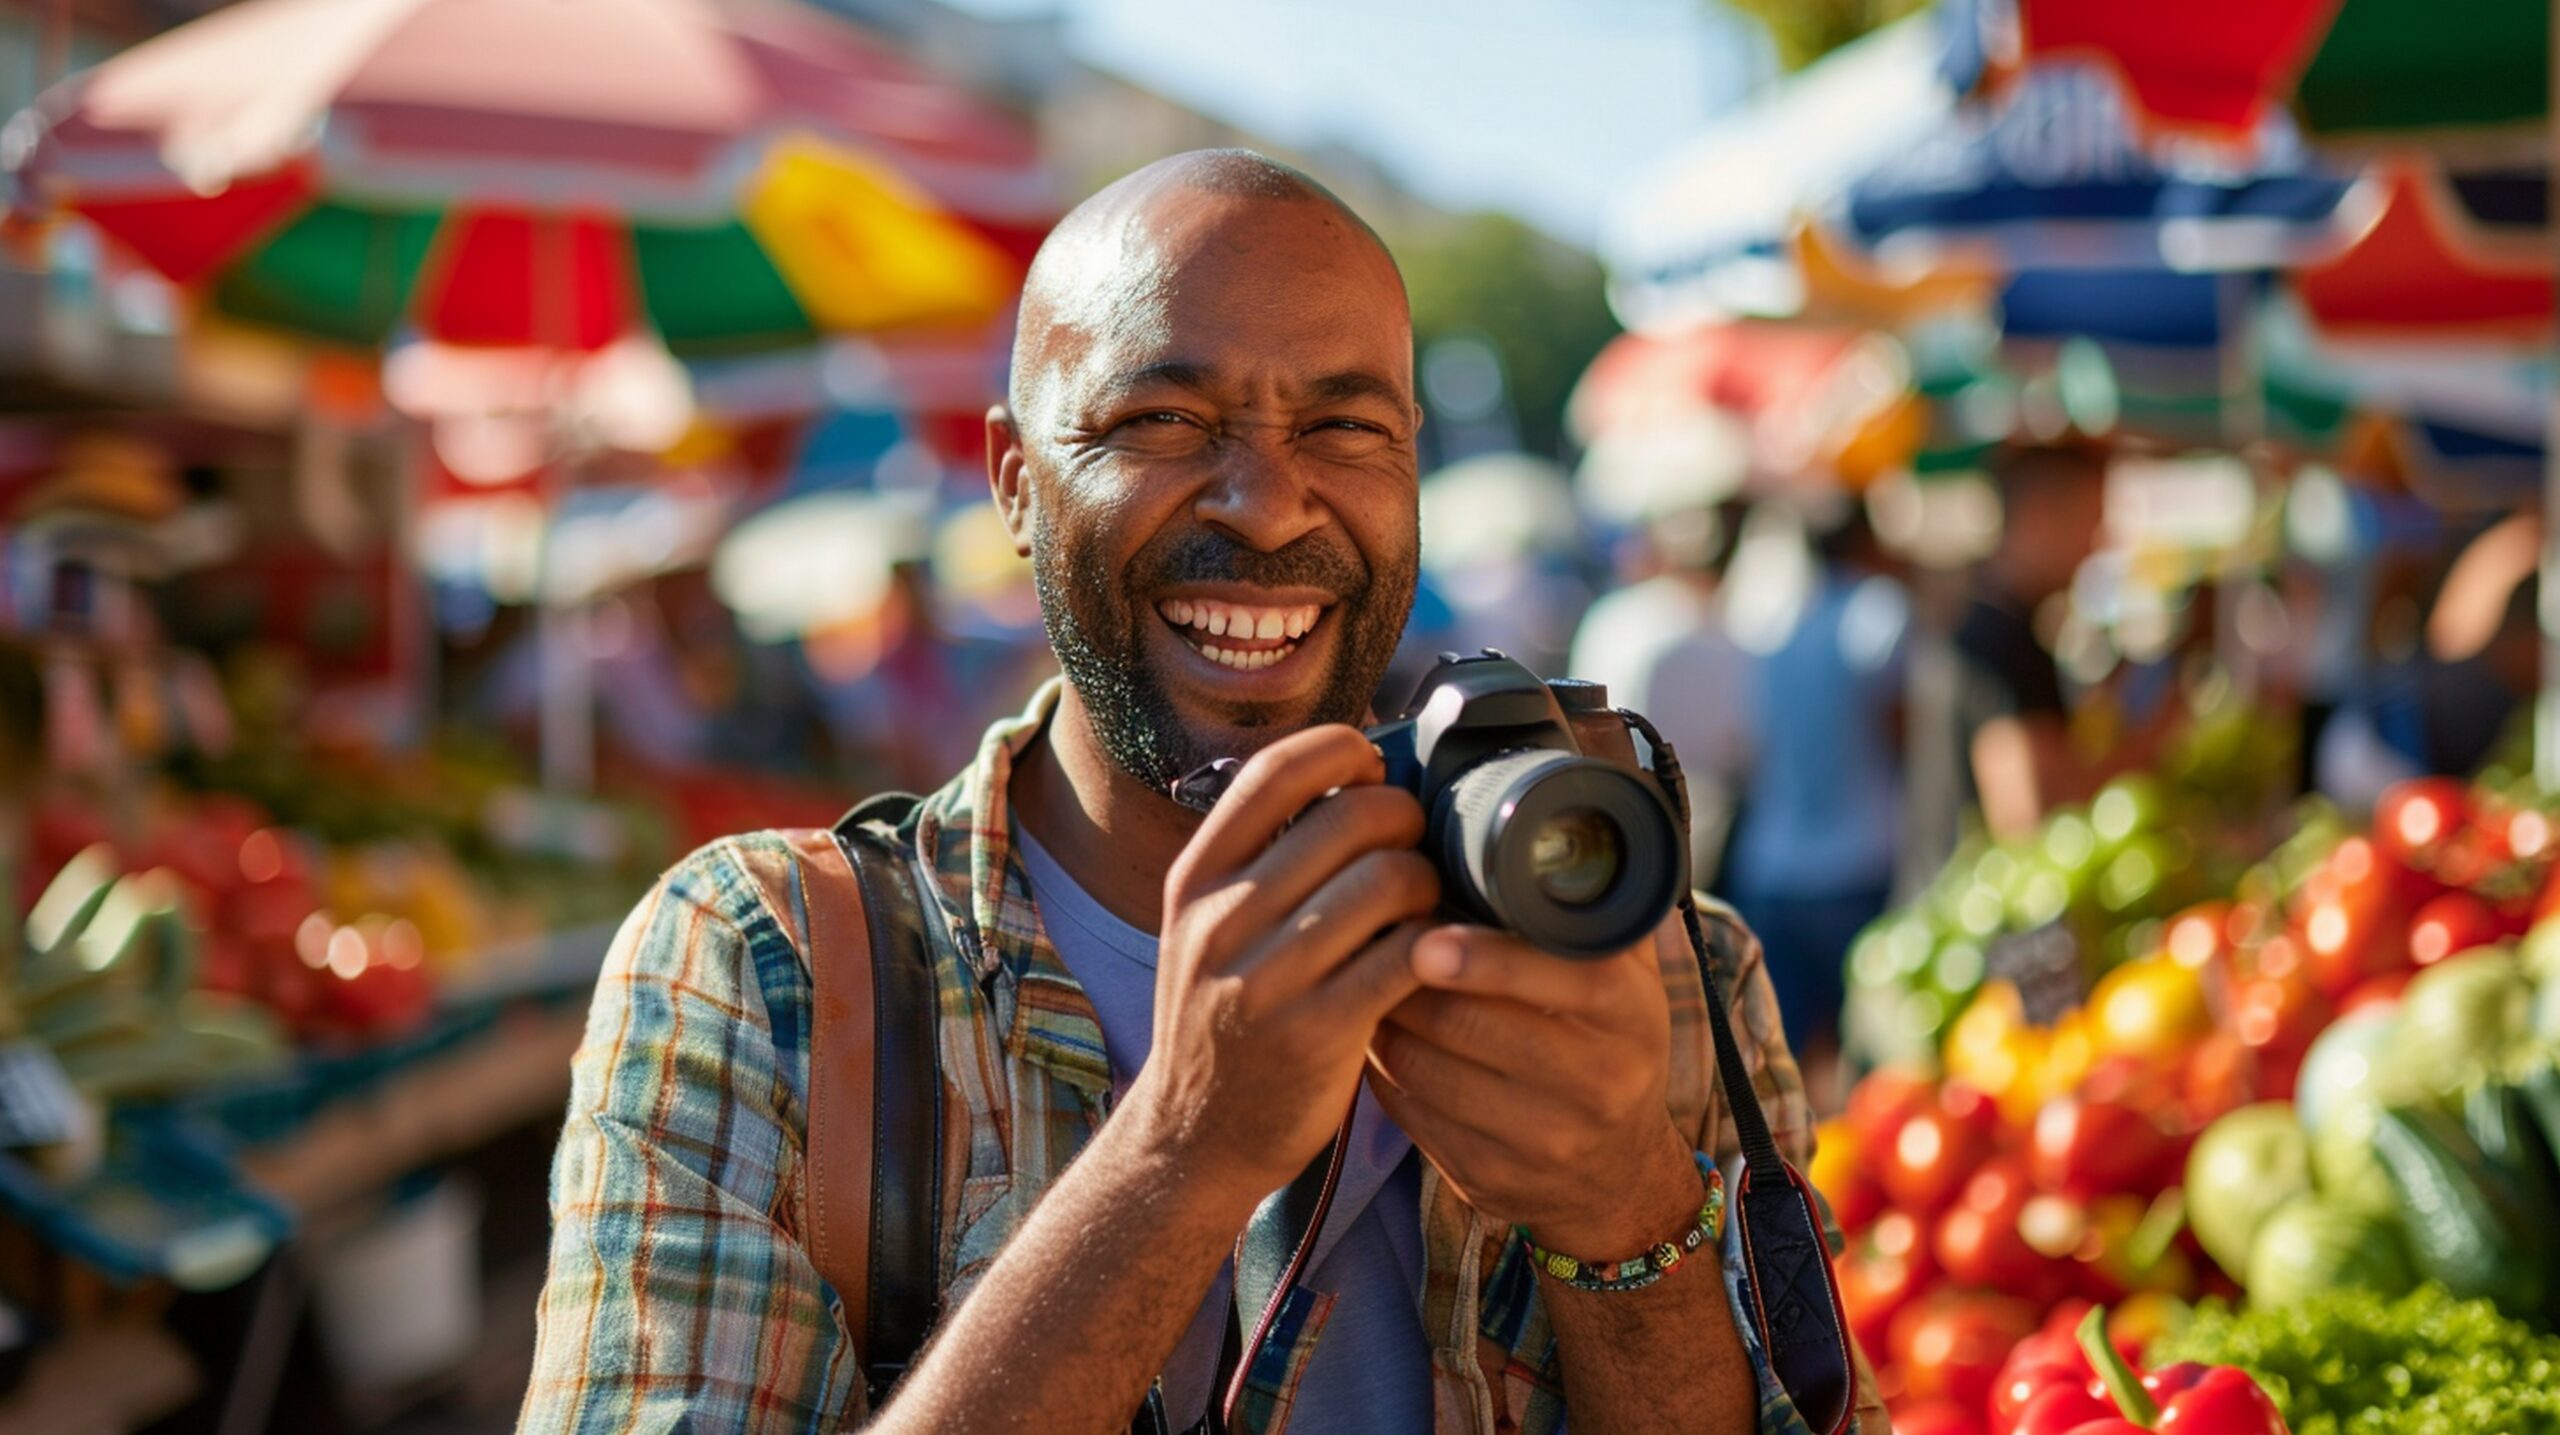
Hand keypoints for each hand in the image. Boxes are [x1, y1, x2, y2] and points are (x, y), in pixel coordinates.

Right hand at [1127, 725, 1441, 1201]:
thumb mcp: (1207, 927)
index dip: (1342, 749)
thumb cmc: (1224, 1016)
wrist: (1193, 1137)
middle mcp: (1222, 921)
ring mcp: (1266, 979)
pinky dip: (1437, 944)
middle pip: (1351, 816)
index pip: (1275, 771)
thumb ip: (1261, 857)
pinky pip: (1408, 955)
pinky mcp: (1318, 1034)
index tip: (1373, 767)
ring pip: (1389, 880)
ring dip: (1429, 883)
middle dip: (1406, 820)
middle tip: (1417, 847)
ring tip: (1425, 905)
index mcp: (1196, 879)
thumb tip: (1352, 767)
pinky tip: (1434, 956)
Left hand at [1368, 923, 1702, 1259]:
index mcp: (1627, 1012)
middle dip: (1405, 977)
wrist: (1617, 1177)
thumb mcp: (1625, 975)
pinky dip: (1379, 1064)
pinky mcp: (1486, 1177)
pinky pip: (1407, 1109)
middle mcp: (1595, 1081)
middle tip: (1368, 936)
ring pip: (1424, 1065)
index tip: (1426, 931)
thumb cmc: (1607, 1040)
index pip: (1549, 975)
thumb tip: (1545, 819)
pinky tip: (1373, 1032)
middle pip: (1467, 1020)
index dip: (1479, 954)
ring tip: (1360, 975)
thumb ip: (1592, 904)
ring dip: (1381, 1015)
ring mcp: (1541, 1140)